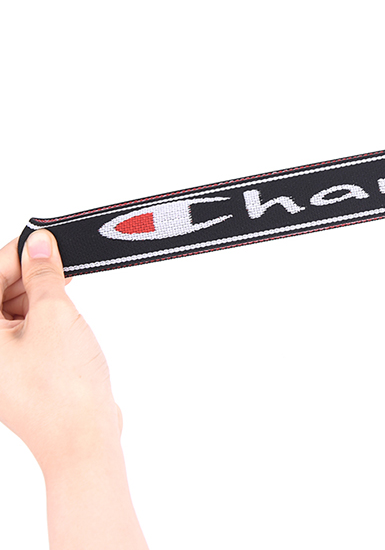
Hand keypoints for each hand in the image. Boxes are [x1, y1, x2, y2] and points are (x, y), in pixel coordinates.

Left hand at [0, 229, 122, 473]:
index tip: (45, 239)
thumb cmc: (62, 387)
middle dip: (26, 272)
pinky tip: (64, 307)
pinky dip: (41, 314)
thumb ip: (43, 275)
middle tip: (61, 259)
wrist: (82, 438)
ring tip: (66, 284)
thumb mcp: (55, 315)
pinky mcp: (16, 372)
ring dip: (36, 293)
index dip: (17, 255)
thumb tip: (38, 245)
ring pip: (9, 311)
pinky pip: (22, 330)